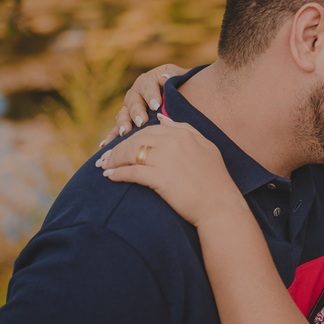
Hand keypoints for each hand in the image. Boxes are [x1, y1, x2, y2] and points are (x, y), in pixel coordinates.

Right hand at [98, 63, 187, 148]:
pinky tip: (105, 145)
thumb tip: (165, 78)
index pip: (147, 87)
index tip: (156, 105)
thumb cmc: (176, 83)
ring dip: (123, 124)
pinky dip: (112, 136)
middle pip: (134, 103)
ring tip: (125, 132)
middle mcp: (134, 94)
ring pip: (124, 116)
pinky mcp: (127, 121)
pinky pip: (118, 129)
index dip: (151, 96)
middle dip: (137, 112)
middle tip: (142, 121)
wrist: (174, 92)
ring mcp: (129, 108)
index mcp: (146, 81)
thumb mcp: (177, 75)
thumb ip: (172, 75)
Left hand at [98, 116, 246, 227]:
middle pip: (136, 140)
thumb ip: (184, 128)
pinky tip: (110, 177)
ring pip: (130, 153)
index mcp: (183, 133)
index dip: (132, 138)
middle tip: (105, 158)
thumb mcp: (205, 146)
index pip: (148, 130)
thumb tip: (160, 117)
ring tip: (103, 166)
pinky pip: (131, 172)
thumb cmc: (215, 179)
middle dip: (118, 148)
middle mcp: (172, 142)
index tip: (121, 147)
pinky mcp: (159, 178)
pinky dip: (118, 173)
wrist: (220, 206)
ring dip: (113, 160)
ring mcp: (165, 159)